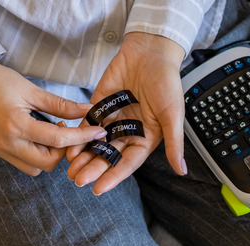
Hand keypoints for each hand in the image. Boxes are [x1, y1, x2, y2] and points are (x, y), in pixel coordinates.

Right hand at [0, 60, 106, 175]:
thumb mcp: (31, 89)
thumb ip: (61, 104)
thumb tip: (88, 111)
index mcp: (17, 126)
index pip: (59, 140)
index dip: (83, 137)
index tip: (100, 132)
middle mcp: (8, 143)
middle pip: (49, 163)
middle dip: (65, 150)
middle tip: (67, 129)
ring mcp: (0, 150)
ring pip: (36, 168)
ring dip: (50, 156)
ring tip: (52, 133)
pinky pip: (24, 163)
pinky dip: (37, 155)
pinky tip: (39, 138)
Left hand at [66, 32, 186, 194]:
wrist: (150, 52)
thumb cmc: (166, 82)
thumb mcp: (172, 114)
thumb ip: (174, 143)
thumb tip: (182, 170)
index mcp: (146, 138)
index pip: (128, 163)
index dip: (113, 177)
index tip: (98, 189)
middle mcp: (128, 133)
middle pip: (108, 156)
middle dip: (94, 169)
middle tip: (78, 180)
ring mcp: (112, 120)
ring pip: (94, 143)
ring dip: (83, 156)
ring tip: (70, 169)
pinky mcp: (99, 106)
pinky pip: (86, 124)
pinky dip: (77, 135)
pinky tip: (68, 145)